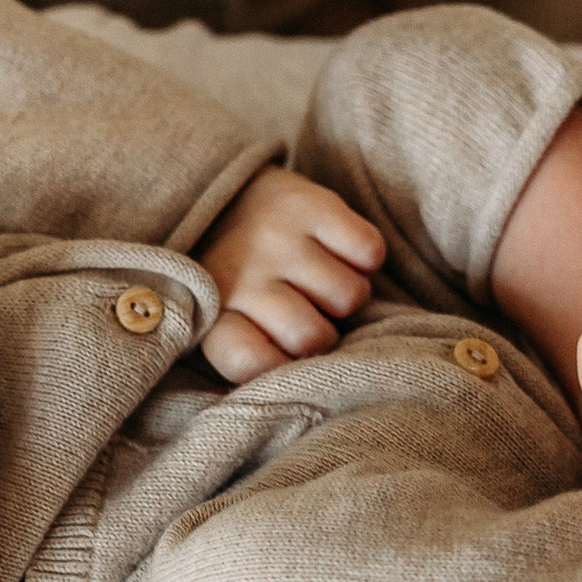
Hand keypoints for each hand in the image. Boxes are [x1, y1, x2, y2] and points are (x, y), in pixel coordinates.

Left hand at [194, 168, 387, 382]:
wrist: (223, 192)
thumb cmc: (232, 275)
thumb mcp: (218, 320)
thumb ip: (247, 357)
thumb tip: (297, 390)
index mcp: (212, 312)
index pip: (251, 364)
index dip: (278, 367)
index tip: (280, 354)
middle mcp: (242, 274)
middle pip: (312, 337)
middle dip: (322, 334)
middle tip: (307, 312)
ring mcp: (278, 238)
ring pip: (349, 296)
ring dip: (344, 295)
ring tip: (319, 280)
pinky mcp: (313, 205)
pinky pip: (369, 251)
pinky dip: (365, 256)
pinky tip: (339, 252)